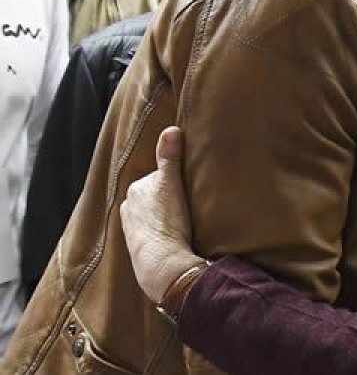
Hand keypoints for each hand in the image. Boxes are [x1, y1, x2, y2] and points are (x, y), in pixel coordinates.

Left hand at [120, 127, 203, 304]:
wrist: (162, 264)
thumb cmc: (168, 222)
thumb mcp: (171, 184)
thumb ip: (170, 157)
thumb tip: (171, 129)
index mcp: (135, 190)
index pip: (159, 177)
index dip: (177, 182)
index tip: (191, 189)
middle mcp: (128, 208)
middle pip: (154, 197)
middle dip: (168, 200)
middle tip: (190, 206)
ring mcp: (131, 229)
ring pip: (153, 216)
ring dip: (165, 217)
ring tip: (184, 224)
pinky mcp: (137, 247)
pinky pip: (153, 233)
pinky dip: (162, 233)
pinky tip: (175, 238)